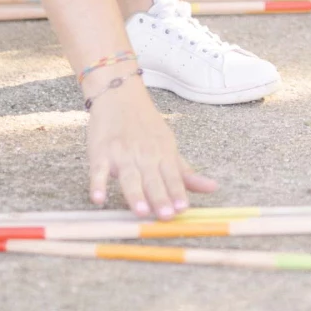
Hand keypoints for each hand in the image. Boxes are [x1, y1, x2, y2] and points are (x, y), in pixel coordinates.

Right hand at [86, 79, 216, 218]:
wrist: (119, 95)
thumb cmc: (146, 126)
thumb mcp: (169, 146)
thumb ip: (186, 173)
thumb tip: (213, 188)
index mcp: (163, 154)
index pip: (173, 176)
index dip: (178, 192)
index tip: (183, 209)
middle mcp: (144, 155)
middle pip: (153, 180)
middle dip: (160, 198)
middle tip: (166, 216)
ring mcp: (121, 154)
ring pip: (129, 177)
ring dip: (135, 194)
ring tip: (141, 211)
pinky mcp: (100, 153)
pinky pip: (98, 171)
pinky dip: (97, 184)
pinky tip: (98, 198)